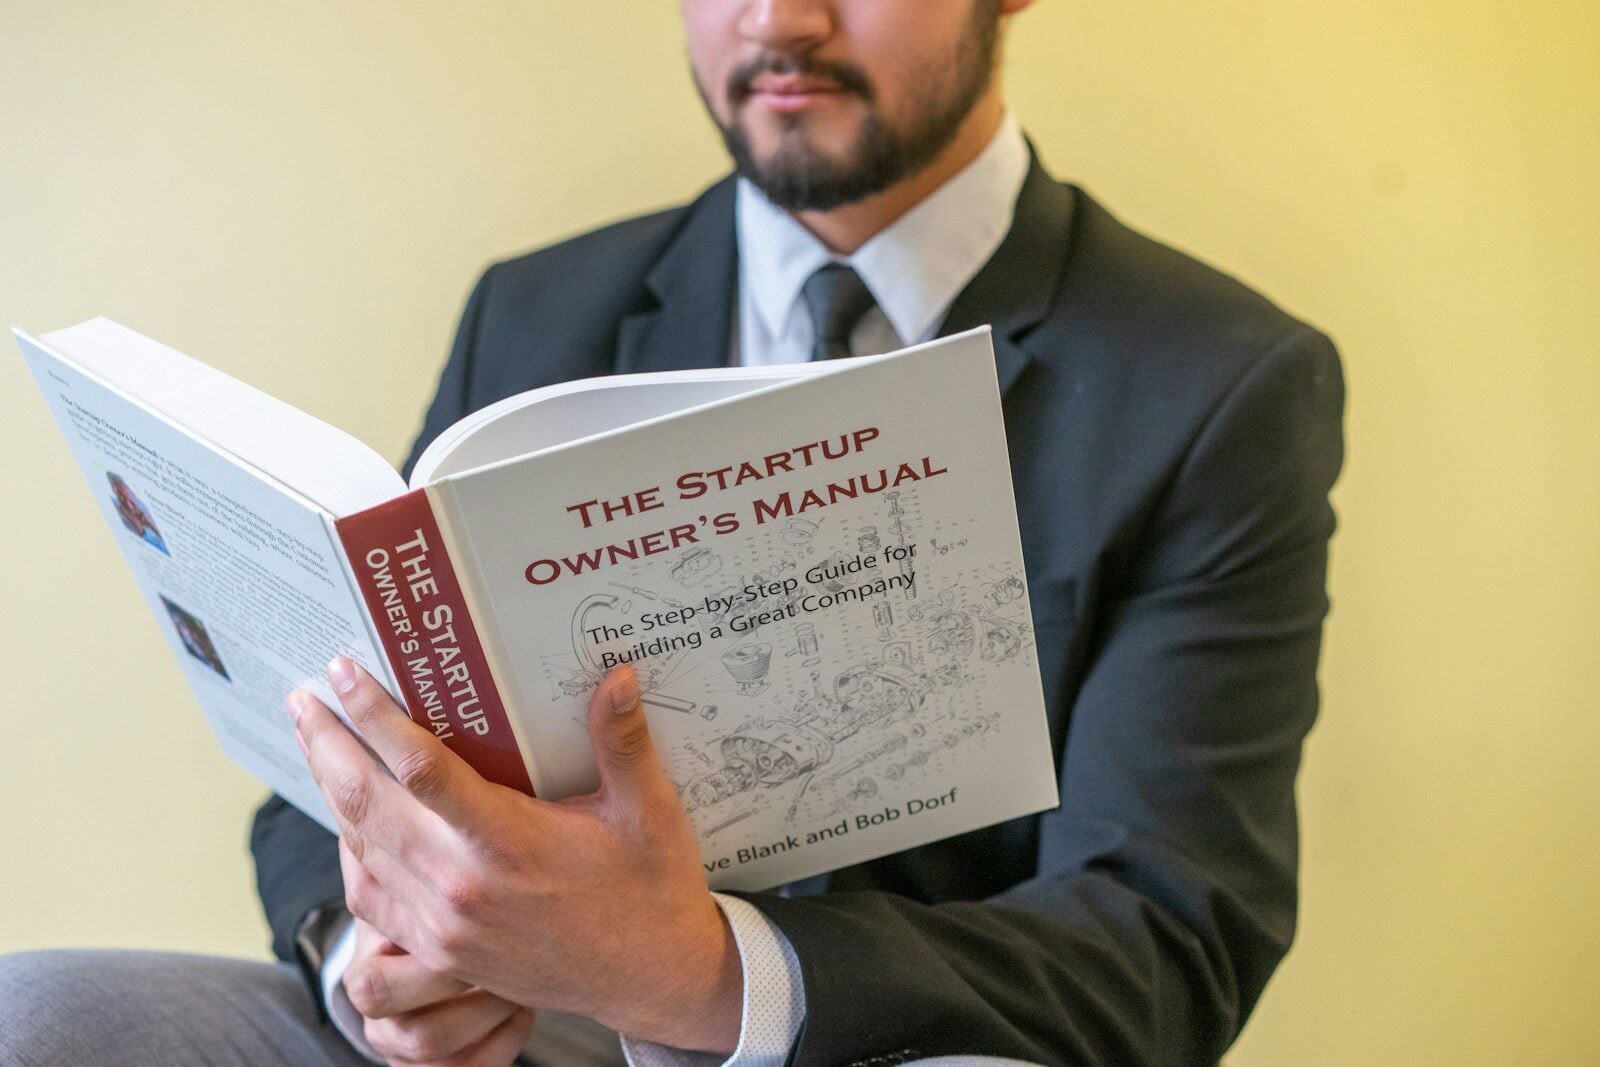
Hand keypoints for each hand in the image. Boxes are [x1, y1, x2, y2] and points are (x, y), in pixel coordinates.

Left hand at [289, 660, 741, 1053]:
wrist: (650, 978)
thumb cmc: (651, 888)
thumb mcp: (648, 810)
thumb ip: (622, 740)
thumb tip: (618, 673)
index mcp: (509, 845)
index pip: (420, 769)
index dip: (374, 716)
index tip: (343, 671)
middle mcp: (462, 888)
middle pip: (366, 807)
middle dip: (326, 747)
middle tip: (301, 699)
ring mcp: (444, 927)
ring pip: (359, 852)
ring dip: (329, 795)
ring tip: (316, 746)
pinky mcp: (441, 951)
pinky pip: (371, 898)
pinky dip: (350, 852)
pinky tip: (347, 822)